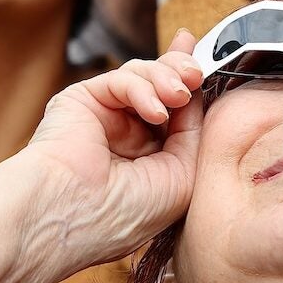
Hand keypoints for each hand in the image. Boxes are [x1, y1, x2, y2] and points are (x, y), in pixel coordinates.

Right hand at [14, 31, 204, 270]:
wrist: (74, 218)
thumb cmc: (125, 213)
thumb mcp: (182, 175)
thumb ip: (193, 133)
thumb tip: (197, 94)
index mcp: (147, 157)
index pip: (175, 111)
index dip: (192, 87)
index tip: (208, 65)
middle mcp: (124, 135)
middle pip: (159, 85)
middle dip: (181, 73)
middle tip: (196, 74)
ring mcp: (102, 117)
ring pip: (141, 76)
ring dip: (166, 79)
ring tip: (178, 95)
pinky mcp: (80, 100)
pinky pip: (119, 80)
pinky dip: (141, 89)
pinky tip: (154, 111)